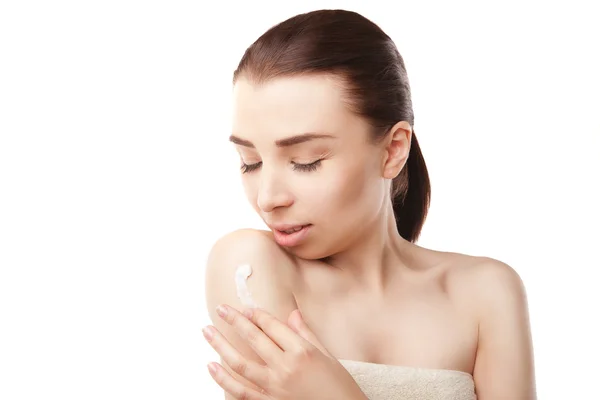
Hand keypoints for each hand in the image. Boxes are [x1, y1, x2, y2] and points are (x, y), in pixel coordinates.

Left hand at [203, 304, 367, 399]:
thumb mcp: (328, 356)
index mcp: (302, 352)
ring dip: (220, 345)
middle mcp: (285, 368)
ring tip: (207, 331)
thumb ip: (306, 334)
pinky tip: (212, 366)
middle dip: (234, 321)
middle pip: (253, 339)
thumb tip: (293, 314)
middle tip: (220, 308)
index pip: (272, 326)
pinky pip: (240, 391)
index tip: (245, 307)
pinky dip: (223, 380)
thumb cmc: (339, 388)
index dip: (256, 314)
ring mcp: (274, 388)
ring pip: (240, 363)